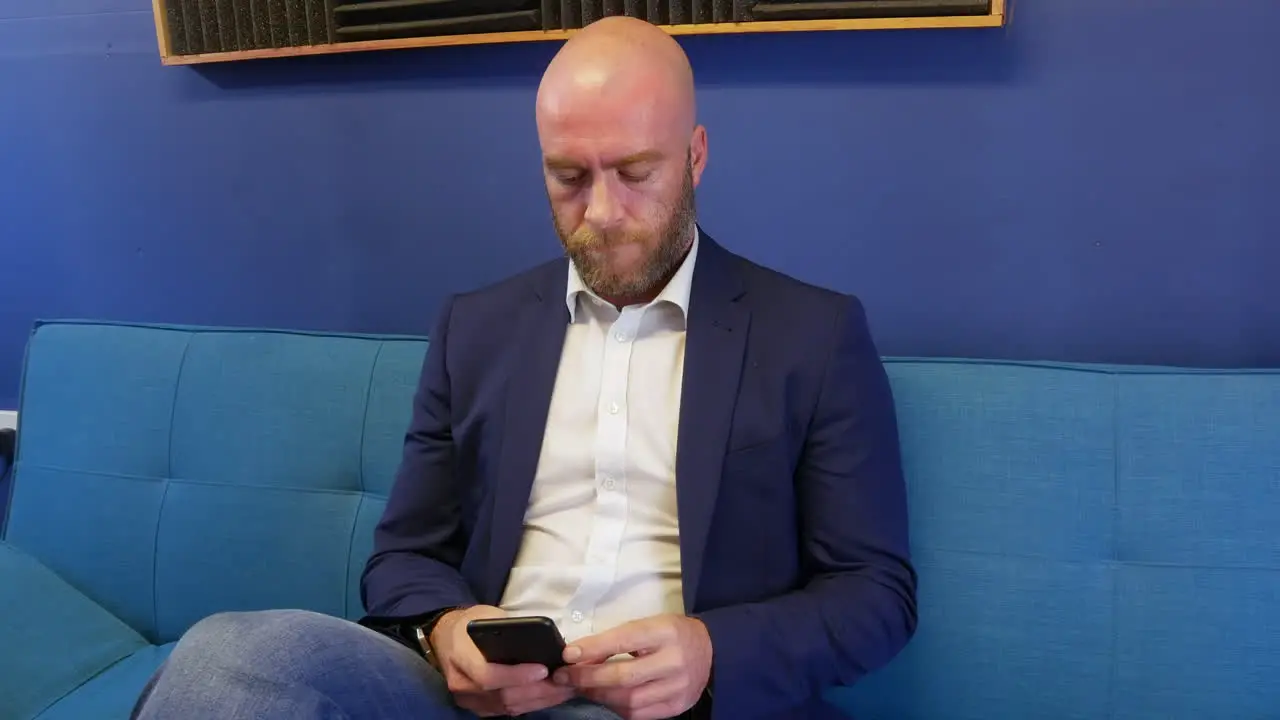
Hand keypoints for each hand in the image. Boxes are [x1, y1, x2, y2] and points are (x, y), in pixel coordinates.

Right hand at [430, 605, 574, 716]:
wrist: (446, 637)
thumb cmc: (471, 622)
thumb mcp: (488, 615)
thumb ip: (508, 628)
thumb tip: (541, 641)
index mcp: (460, 655)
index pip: (487, 675)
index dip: (516, 676)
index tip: (543, 669)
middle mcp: (461, 683)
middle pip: (502, 696)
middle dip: (538, 690)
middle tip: (565, 681)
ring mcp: (468, 700)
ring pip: (507, 707)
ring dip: (539, 700)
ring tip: (564, 689)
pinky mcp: (478, 708)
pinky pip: (507, 711)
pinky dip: (531, 704)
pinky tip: (550, 695)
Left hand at [553, 614, 712, 719]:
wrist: (711, 651)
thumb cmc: (671, 634)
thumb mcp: (648, 625)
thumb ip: (617, 639)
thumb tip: (579, 655)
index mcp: (665, 632)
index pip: (624, 640)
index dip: (593, 649)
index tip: (567, 655)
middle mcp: (674, 661)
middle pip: (624, 676)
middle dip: (589, 678)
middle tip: (565, 677)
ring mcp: (677, 688)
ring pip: (629, 700)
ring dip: (599, 695)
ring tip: (582, 688)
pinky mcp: (677, 707)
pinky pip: (638, 714)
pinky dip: (616, 707)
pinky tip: (606, 698)